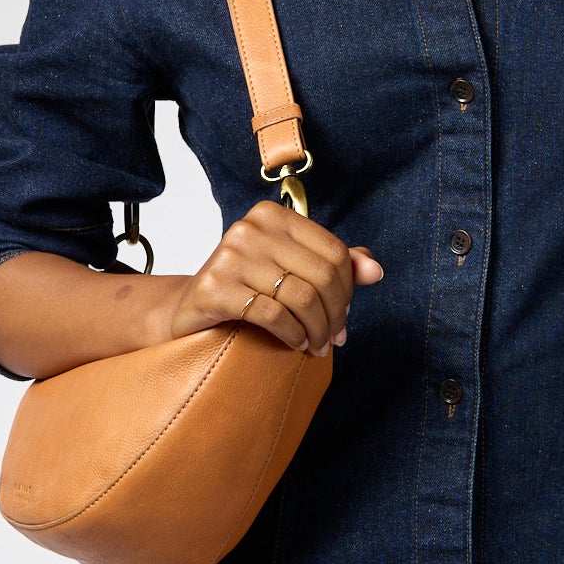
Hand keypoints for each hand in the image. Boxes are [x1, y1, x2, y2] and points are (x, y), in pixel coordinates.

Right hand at [169, 200, 383, 355]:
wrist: (188, 309)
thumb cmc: (244, 288)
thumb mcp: (289, 270)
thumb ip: (331, 265)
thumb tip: (375, 270)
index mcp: (273, 216)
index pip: (334, 253)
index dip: (348, 291)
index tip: (344, 318)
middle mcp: (250, 228)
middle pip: (322, 275)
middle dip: (335, 315)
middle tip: (333, 339)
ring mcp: (229, 256)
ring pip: (301, 298)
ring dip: (317, 331)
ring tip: (316, 346)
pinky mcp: (214, 287)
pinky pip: (273, 315)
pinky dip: (293, 335)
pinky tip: (295, 344)